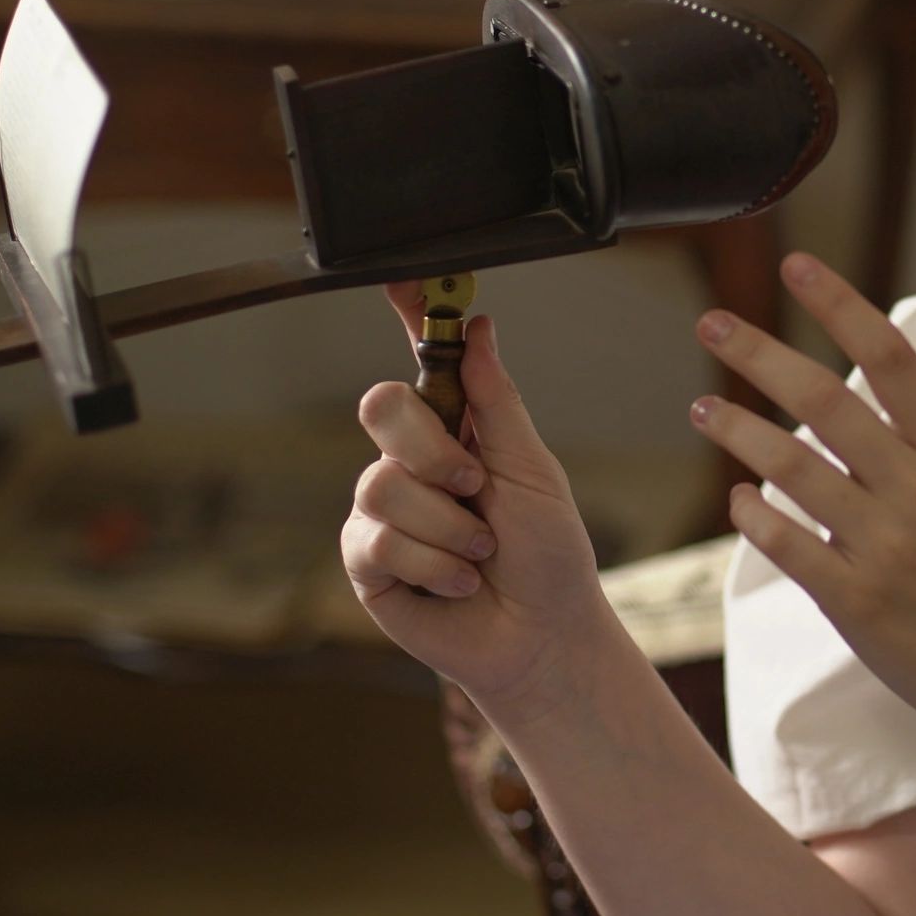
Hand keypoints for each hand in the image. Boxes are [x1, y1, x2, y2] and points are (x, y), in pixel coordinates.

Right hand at [344, 293, 615, 724]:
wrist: (542, 635)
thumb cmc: (549, 554)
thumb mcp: (533, 469)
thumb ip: (497, 402)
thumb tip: (480, 327)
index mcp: (455, 427)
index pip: (421, 359)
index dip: (408, 315)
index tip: (403, 280)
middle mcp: (410, 461)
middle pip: (379, 408)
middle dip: (431, 449)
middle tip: (475, 486)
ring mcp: (382, 511)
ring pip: (381, 483)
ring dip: (448, 526)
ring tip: (482, 554)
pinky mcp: (366, 561)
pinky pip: (377, 539)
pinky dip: (434, 563)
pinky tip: (460, 582)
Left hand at [688, 252, 915, 748]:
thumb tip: (895, 367)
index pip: (892, 359)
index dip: (841, 307)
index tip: (797, 267)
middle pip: (825, 402)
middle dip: (760, 354)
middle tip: (712, 323)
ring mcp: (886, 546)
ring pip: (791, 469)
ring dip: (737, 431)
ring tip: (702, 406)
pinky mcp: (855, 600)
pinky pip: (786, 543)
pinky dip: (753, 514)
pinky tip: (734, 496)